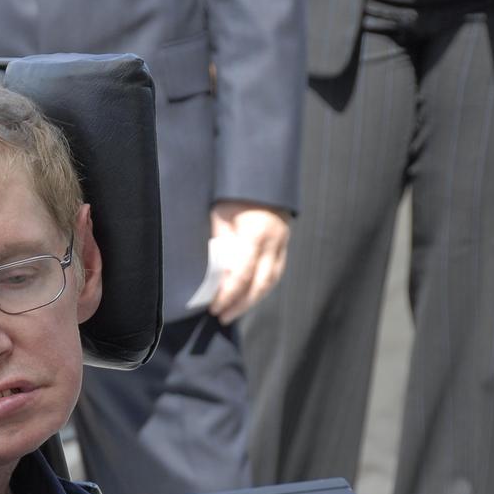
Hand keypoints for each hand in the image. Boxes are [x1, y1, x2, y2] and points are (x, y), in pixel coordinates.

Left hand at [207, 200, 289, 323]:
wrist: (262, 177)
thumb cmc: (233, 194)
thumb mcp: (219, 217)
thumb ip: (218, 244)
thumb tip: (209, 273)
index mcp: (255, 234)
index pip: (242, 275)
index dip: (228, 295)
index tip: (214, 307)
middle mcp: (273, 242)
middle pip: (260, 284)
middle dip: (241, 304)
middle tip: (222, 316)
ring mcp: (282, 243)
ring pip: (271, 281)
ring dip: (252, 300)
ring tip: (233, 311)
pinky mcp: (284, 244)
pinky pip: (275, 272)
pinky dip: (262, 287)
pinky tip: (249, 296)